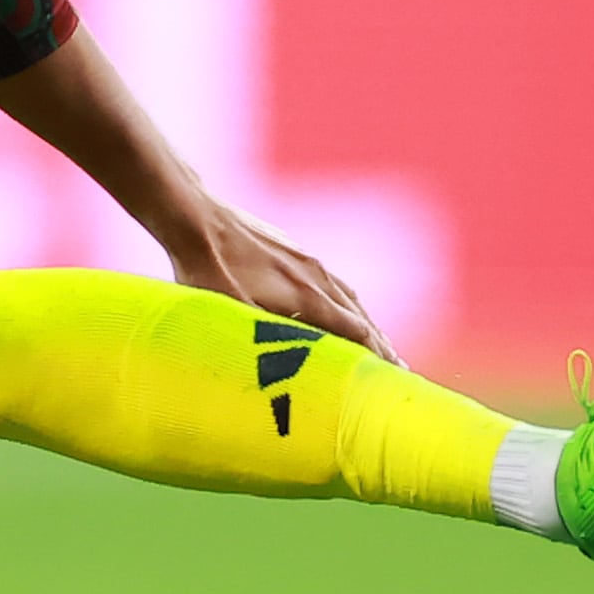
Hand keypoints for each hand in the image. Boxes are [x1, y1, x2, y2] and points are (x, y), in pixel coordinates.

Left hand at [159, 201, 395, 363]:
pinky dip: (343, 303)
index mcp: (307, 295)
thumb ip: (262, 342)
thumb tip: (283, 374)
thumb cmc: (207, 268)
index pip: (356, 332)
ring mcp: (305, 259)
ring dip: (364, 323)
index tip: (396, 378)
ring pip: (346, 297)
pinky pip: (329, 282)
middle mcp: (315, 275)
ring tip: (377, 344)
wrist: (194, 216)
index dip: (377, 357)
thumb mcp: (231, 314)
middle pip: (359, 316)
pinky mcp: (291, 250)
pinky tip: (337, 307)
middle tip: (399, 371)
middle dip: (380, 345)